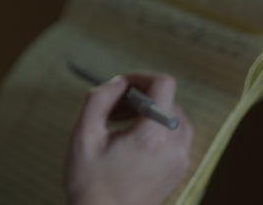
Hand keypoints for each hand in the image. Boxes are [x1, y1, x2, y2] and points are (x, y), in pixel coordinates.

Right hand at [64, 73, 192, 204]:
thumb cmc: (91, 186)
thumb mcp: (83, 135)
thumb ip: (99, 99)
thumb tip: (117, 82)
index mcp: (152, 136)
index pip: (163, 84)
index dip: (140, 76)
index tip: (122, 86)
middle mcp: (173, 147)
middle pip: (167, 100)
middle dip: (139, 98)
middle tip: (112, 110)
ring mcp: (179, 161)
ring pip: (172, 117)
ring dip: (148, 113)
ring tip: (120, 126)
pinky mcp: (178, 171)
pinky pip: (174, 137)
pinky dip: (156, 130)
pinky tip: (131, 143)